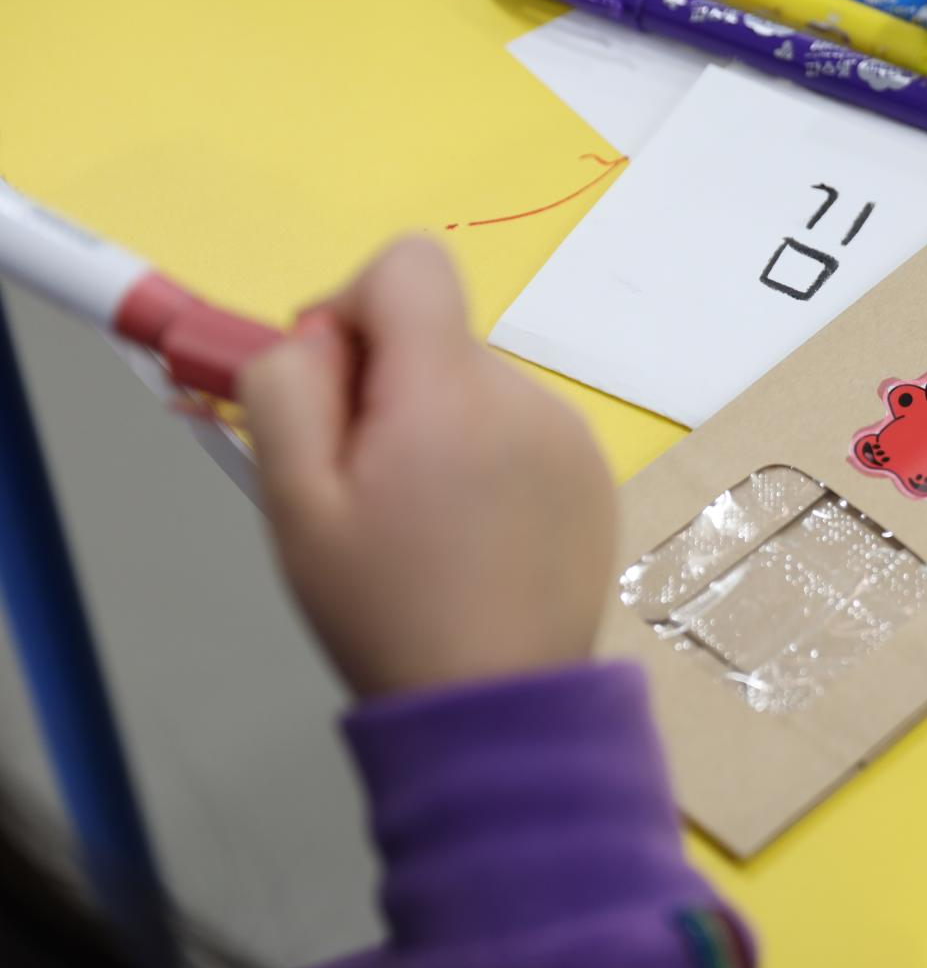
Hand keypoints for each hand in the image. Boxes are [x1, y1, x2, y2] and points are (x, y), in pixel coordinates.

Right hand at [238, 238, 614, 698]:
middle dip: (390, 387)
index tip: (336, 391)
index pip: (411, 263)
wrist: (496, 704)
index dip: (354, 306)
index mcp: (450, 391)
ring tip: (425, 527)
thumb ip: (289, 387)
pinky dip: (488, 463)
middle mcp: (525, 396)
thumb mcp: (295, 499)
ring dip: (440, 429)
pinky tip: (474, 541)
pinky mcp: (596, 475)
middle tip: (369, 489)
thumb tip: (323, 331)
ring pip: (477, 387)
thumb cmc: (381, 607)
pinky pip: (521, 432)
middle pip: (440, 336)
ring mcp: (572, 435)